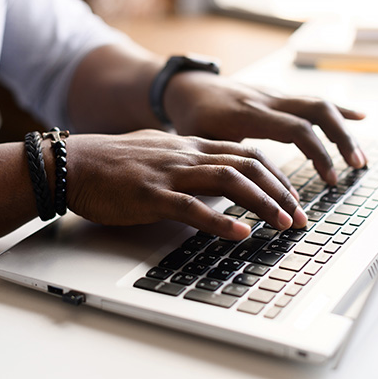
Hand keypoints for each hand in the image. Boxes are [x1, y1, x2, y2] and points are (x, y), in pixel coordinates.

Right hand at [65, 130, 305, 239]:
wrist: (77, 163)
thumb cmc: (117, 162)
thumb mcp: (162, 152)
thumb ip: (191, 160)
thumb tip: (215, 173)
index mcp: (193, 146)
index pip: (247, 155)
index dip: (276, 176)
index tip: (292, 197)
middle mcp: (188, 155)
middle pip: (247, 166)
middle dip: (280, 191)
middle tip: (300, 216)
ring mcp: (172, 173)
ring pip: (229, 181)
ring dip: (261, 203)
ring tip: (284, 223)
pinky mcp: (153, 195)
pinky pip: (193, 207)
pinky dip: (220, 221)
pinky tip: (241, 233)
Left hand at [164, 72, 366, 185]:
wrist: (190, 87)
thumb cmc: (193, 119)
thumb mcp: (201, 142)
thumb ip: (225, 162)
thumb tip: (246, 196)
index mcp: (249, 114)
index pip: (296, 129)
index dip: (318, 154)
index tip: (329, 180)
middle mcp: (267, 100)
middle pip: (316, 112)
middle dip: (341, 140)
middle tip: (356, 166)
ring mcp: (274, 96)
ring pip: (318, 104)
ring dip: (343, 129)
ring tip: (359, 156)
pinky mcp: (278, 96)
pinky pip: (311, 100)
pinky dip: (337, 110)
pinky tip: (358, 117)